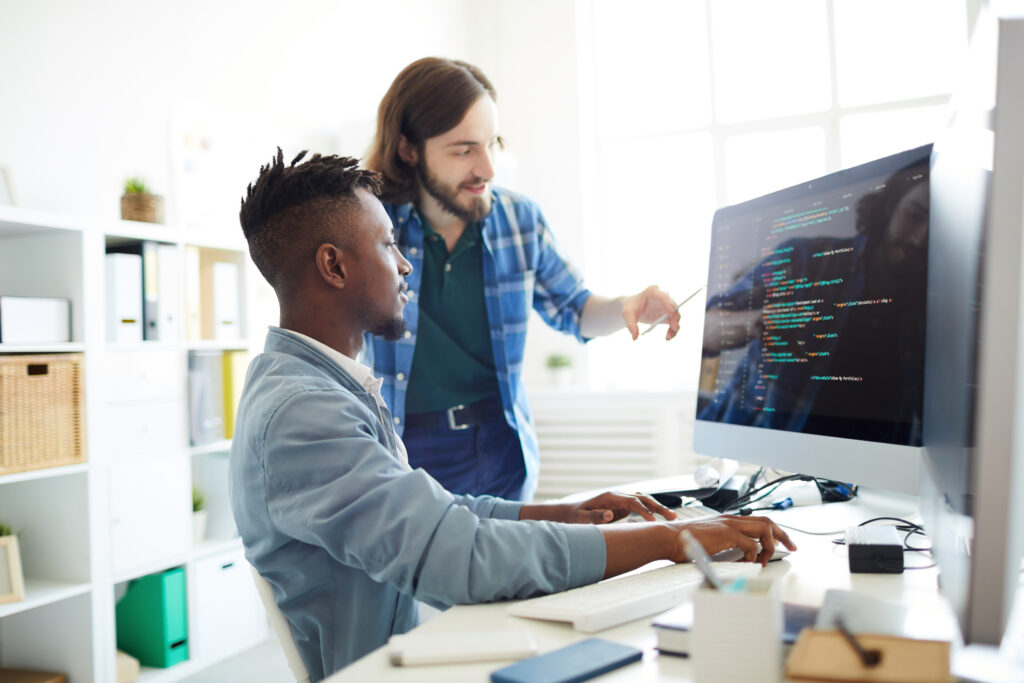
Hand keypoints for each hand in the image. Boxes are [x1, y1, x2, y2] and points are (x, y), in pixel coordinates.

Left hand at [561, 491, 677, 523]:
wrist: (570, 513)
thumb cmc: (575, 517)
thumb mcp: (582, 518)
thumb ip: (595, 516)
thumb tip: (610, 515)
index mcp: (610, 497)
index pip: (632, 501)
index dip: (643, 511)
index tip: (652, 521)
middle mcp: (618, 496)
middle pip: (642, 498)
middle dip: (658, 507)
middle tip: (672, 517)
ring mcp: (621, 500)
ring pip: (644, 501)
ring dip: (658, 508)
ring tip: (673, 517)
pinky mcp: (622, 507)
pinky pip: (640, 507)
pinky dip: (651, 511)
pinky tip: (660, 519)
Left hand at [622, 285, 679, 340]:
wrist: (632, 309)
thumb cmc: (629, 308)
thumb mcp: (627, 314)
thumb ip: (631, 325)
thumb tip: (635, 338)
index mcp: (652, 291)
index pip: (663, 296)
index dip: (668, 304)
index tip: (671, 314)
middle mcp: (662, 297)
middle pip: (673, 306)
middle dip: (675, 317)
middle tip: (674, 328)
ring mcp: (666, 306)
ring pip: (675, 315)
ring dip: (674, 326)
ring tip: (668, 337)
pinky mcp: (667, 314)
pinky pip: (673, 322)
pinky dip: (672, 330)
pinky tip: (668, 337)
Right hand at [669, 515, 796, 566]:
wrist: (668, 538)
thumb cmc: (683, 542)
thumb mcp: (709, 541)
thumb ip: (724, 544)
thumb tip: (738, 557)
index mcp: (727, 520)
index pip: (758, 520)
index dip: (774, 530)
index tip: (783, 541)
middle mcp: (731, 519)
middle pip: (768, 521)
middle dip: (784, 535)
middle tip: (793, 547)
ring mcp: (729, 525)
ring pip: (764, 529)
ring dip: (771, 545)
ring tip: (766, 560)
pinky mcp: (726, 534)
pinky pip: (751, 545)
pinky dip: (754, 556)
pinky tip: (748, 564)